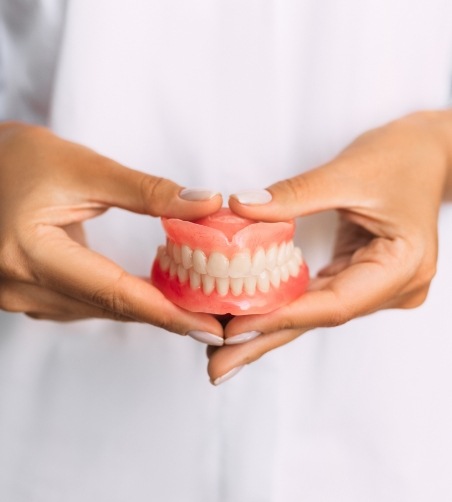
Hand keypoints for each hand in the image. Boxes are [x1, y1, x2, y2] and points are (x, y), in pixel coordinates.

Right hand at [0, 122, 223, 338]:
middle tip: (214, 319)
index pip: (114, 292)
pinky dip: (119, 300)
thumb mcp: (85, 168)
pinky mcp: (24, 294)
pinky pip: (83, 305)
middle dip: (165, 314)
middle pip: (109, 307)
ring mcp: (17, 296)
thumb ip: (148, 191)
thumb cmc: (20, 159)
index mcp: (29, 252)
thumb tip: (206, 205)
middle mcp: (19, 286)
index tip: (210, 326)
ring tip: (191, 305)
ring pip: (98, 310)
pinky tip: (147, 293)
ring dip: (144, 308)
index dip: (167, 312)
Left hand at [207, 110, 451, 383]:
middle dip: (265, 340)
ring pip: (314, 312)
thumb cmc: (400, 157)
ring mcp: (378, 285)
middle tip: (218, 367)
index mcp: (402, 265)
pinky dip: (283, 305)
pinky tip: (252, 316)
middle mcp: (393, 286)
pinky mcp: (362, 276)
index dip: (280, 317)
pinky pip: (317, 295)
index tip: (233, 329)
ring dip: (269, 327)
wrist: (427, 152)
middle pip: (319, 318)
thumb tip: (240, 208)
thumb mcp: (346, 172)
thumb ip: (293, 194)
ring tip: (225, 348)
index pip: (334, 303)